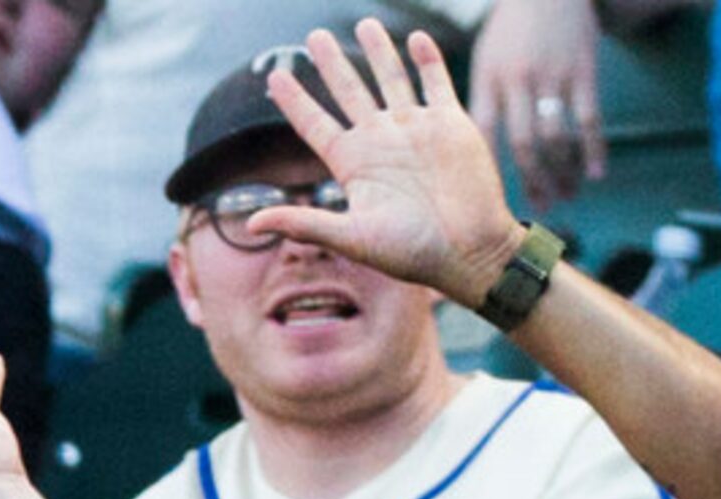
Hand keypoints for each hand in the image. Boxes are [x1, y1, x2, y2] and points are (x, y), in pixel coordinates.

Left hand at [248, 24, 520, 308]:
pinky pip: (435, 83)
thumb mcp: (353, 238)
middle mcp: (381, 142)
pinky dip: (427, 60)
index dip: (295, 102)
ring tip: (364, 23)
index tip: (275, 77)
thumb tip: (251, 224)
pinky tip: (415, 39)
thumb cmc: (411, 253)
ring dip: (378, 51)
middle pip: (349, 92)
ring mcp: (415, 129)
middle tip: (314, 36)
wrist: (469, 252)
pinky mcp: (450, 124)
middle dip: (332, 63)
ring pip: (391, 79)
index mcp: (354, 165)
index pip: (315, 125)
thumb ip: (305, 224)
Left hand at [468, 0, 605, 210]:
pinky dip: (593, 150)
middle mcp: (519, 81)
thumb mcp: (486, 59)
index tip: (490, 202)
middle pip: (523, 145)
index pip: (483, 136)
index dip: (486, 172)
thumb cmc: (511, 31)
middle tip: (540, 209)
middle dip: (532, 183)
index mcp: (488, 80)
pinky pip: (590, 118)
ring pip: (558, 137)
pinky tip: (595, 174)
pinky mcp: (583, 70)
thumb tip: (475, 154)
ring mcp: (552, 76)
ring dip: (563, 172)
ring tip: (567, 195)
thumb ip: (484, 101)